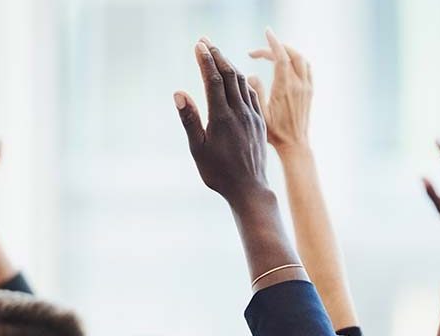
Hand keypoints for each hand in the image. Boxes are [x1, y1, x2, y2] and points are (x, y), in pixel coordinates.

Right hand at [176, 38, 271, 207]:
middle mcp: (240, 113)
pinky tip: (237, 79)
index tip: (198, 44)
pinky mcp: (260, 122)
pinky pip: (253, 95)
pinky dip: (243, 82)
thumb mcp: (198, 149)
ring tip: (218, 55)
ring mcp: (253, 116)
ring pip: (243, 83)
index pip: (213, 79)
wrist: (250, 190)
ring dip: (230, 66)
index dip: (206, 60)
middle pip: (229, 75)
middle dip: (217, 55)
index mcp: (222, 117)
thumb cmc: (219, 173)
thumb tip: (179, 92)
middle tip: (206, 42)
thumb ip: (189, 119)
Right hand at [247, 28, 311, 151]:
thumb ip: (255, 92)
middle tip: (260, 51)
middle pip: (292, 55)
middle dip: (277, 46)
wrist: (295, 146)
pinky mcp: (310, 92)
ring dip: (288, 52)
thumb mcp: (260, 114)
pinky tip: (285, 65)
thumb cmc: (274, 134)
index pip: (281, 58)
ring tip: (272, 53)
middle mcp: (299, 86)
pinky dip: (296, 60)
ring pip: (302, 60)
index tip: (266, 32)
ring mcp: (307, 89)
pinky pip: (307, 68)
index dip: (273, 43)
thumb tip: (251, 75)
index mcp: (285, 89)